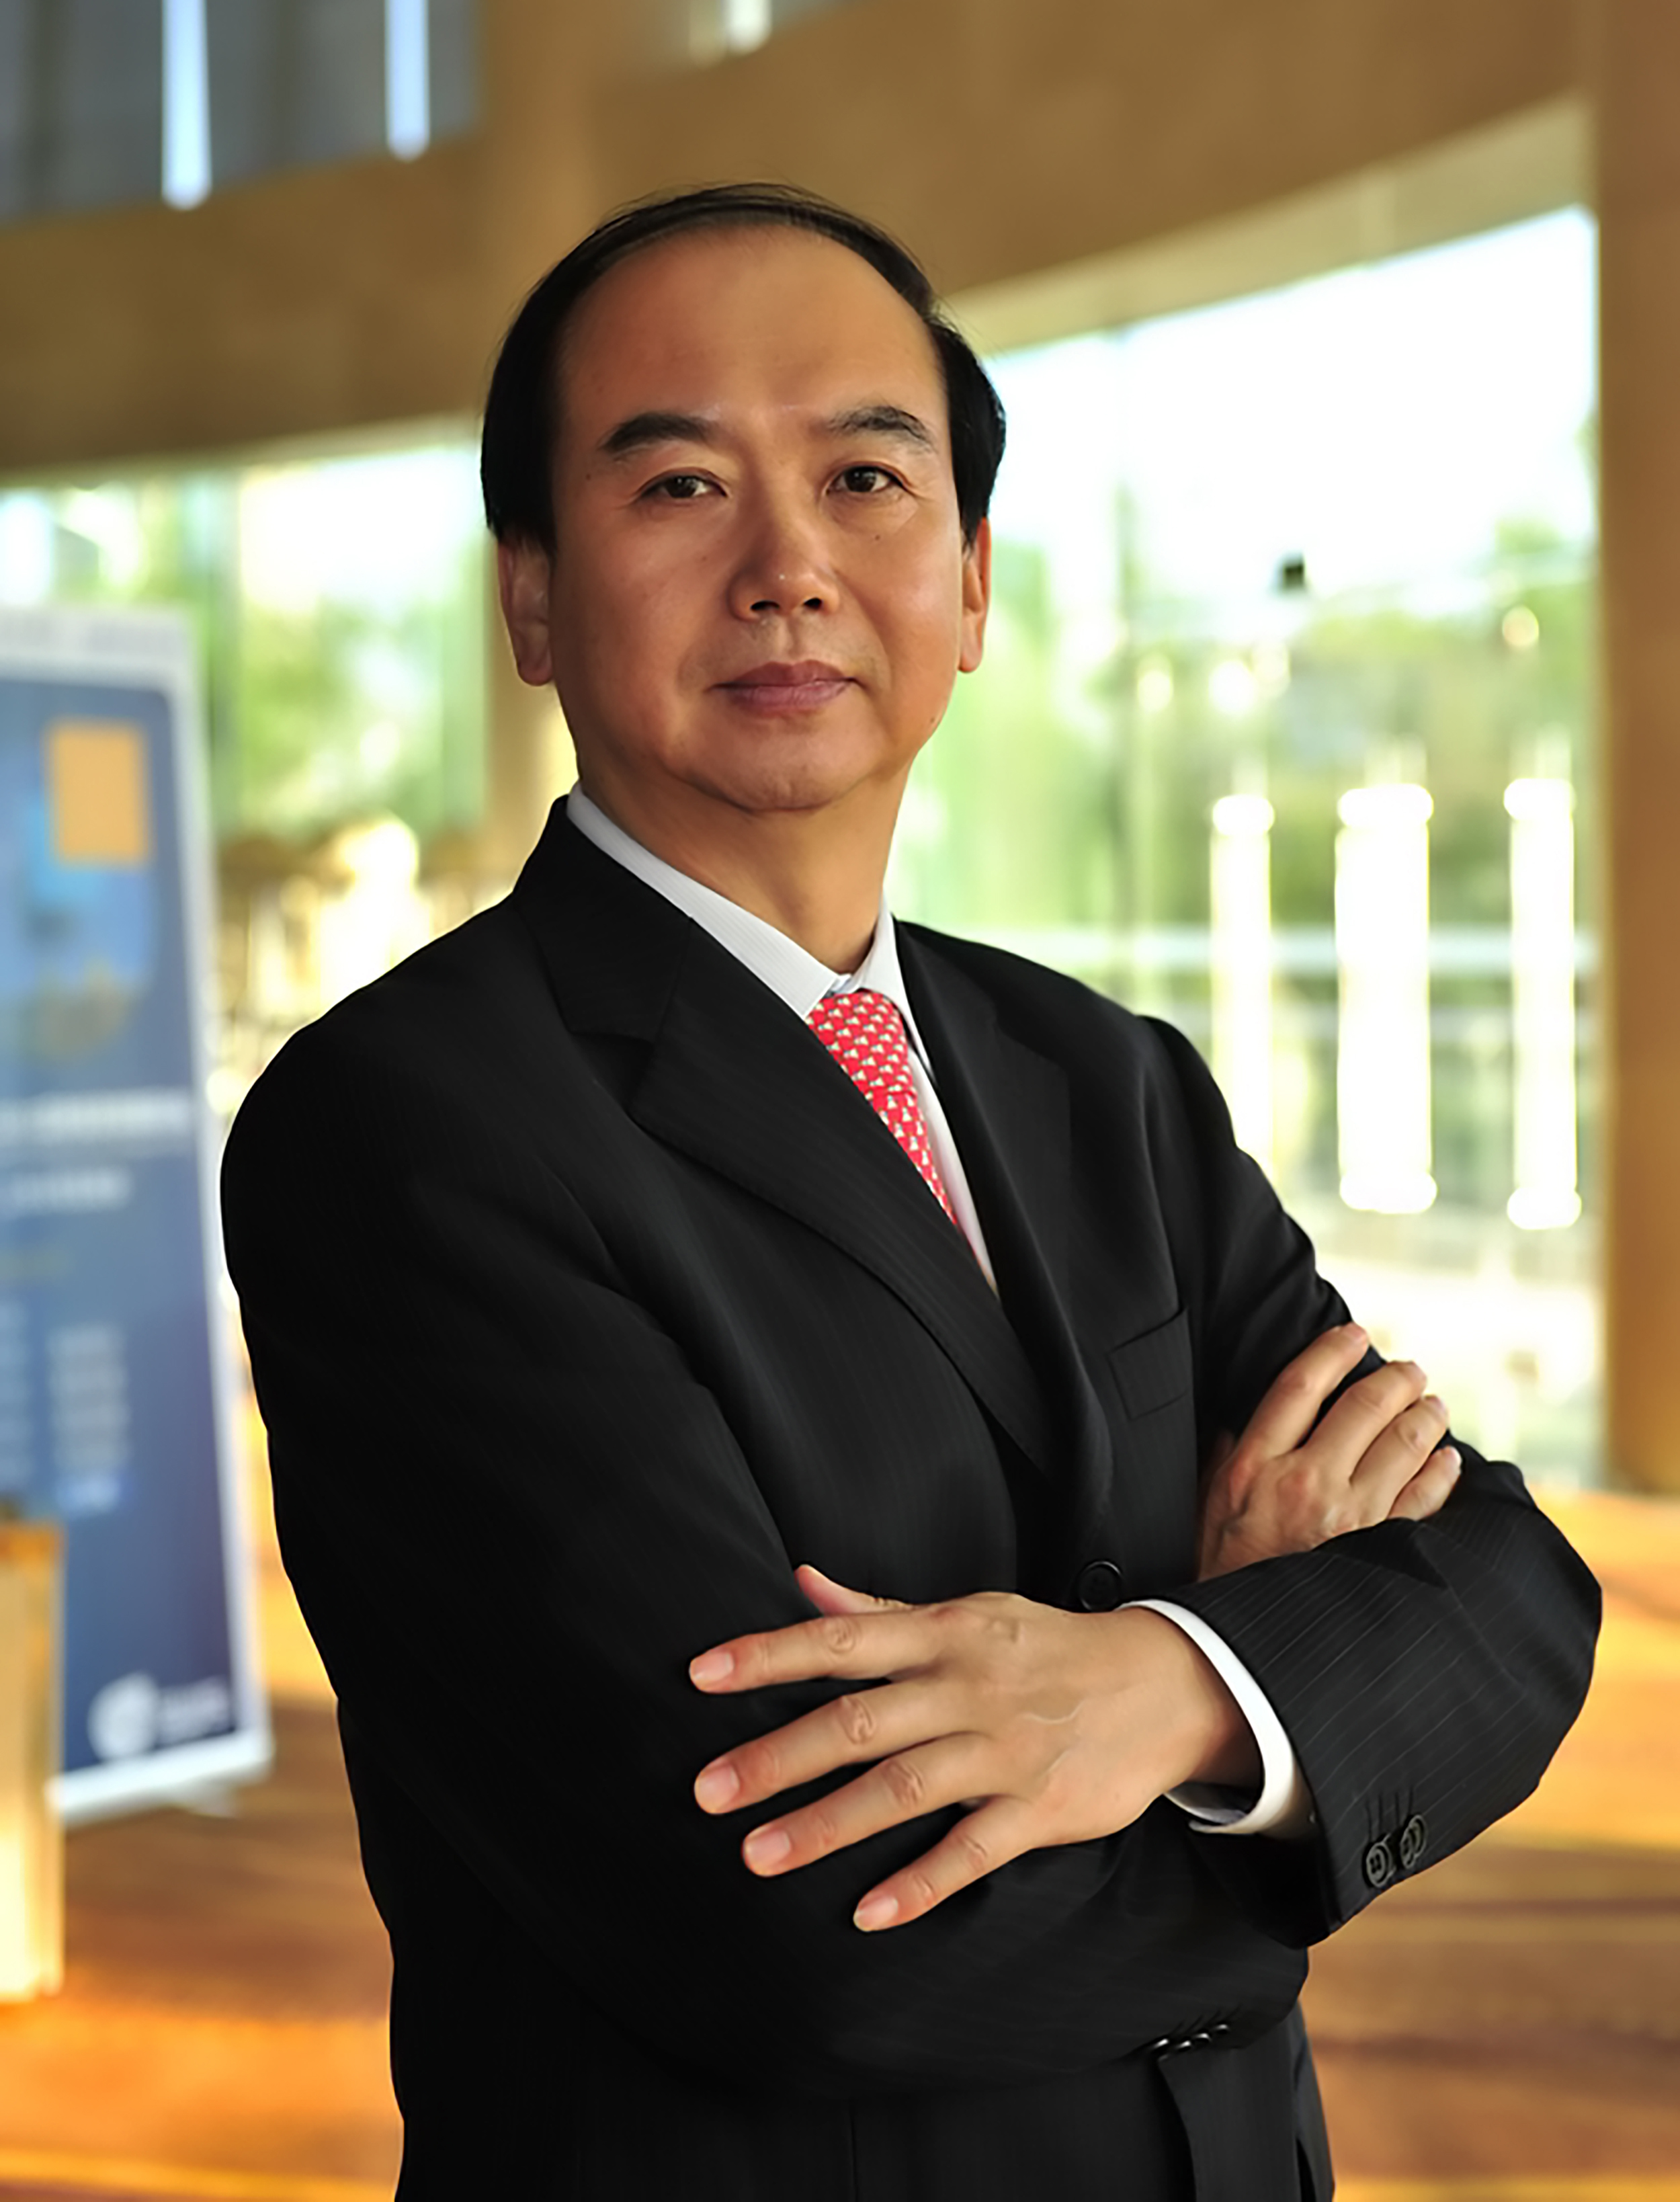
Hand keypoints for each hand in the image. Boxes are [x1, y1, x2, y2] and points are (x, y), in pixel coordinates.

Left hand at [690, 1569, 1252, 1932]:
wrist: (1164, 1684)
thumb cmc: (1046, 1647)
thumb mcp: (968, 1612)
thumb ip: (881, 1610)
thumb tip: (803, 1581)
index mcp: (943, 1633)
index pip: (841, 1639)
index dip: (769, 1654)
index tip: (703, 1674)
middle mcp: (967, 1688)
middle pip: (858, 1723)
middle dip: (777, 1758)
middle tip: (709, 1791)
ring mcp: (1004, 1751)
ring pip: (902, 1789)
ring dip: (826, 1826)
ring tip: (760, 1855)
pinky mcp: (1042, 1808)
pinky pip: (973, 1851)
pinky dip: (922, 1883)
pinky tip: (869, 1912)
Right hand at [1197, 1323, 1460, 1578]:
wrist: (1234, 1651)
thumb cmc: (1219, 1574)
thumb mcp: (1206, 1507)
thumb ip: (1225, 1457)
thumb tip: (1238, 1418)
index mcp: (1255, 1466)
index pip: (1300, 1386)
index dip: (1332, 1351)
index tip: (1355, 1334)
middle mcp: (1305, 1483)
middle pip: (1364, 1407)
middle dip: (1396, 1378)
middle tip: (1411, 1369)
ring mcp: (1349, 1518)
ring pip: (1404, 1445)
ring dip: (1426, 1416)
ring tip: (1433, 1405)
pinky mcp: (1380, 1551)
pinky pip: (1426, 1499)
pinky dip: (1442, 1472)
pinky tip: (1448, 1460)